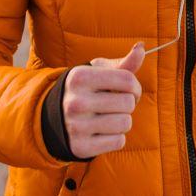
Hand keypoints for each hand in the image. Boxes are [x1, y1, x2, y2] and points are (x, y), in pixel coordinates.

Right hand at [63, 43, 144, 158]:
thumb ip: (123, 63)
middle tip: (115, 105)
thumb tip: (141, 48)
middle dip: (128, 104)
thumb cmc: (86, 89)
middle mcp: (75, 102)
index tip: (127, 90)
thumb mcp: (99, 72)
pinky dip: (116, 138)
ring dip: (123, 121)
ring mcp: (76, 126)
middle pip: (128, 103)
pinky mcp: (80, 147)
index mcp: (79, 77)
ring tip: (108, 117)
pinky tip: (102, 132)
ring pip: (125, 123)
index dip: (134, 87)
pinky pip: (118, 142)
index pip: (127, 80)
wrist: (54, 117)